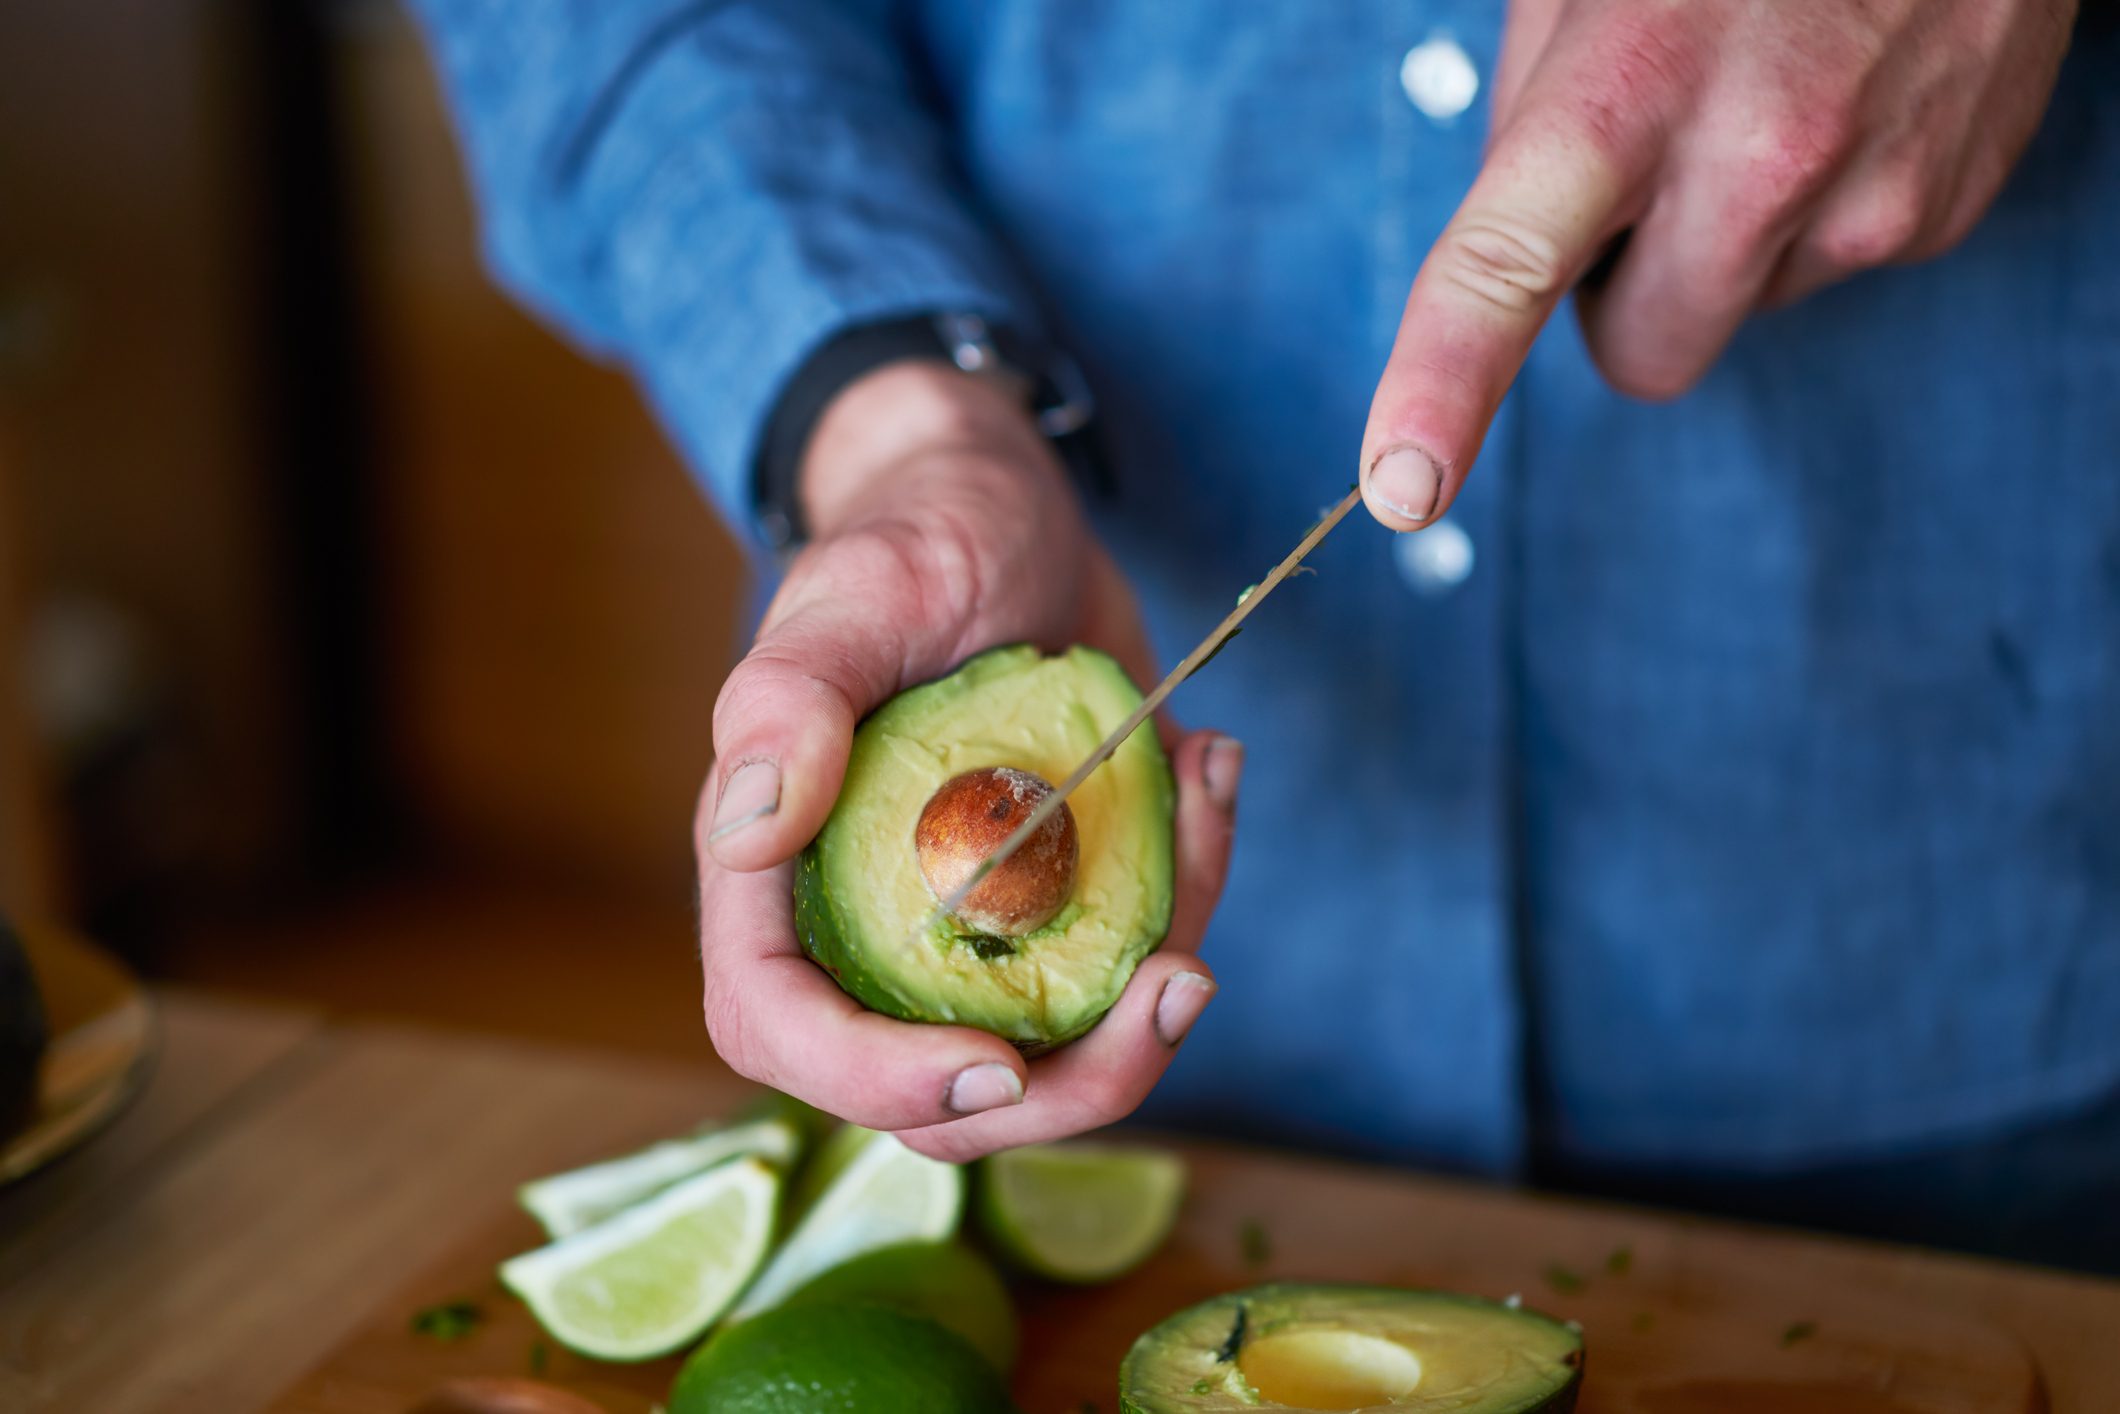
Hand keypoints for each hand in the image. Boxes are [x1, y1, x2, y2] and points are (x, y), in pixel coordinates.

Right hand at [693, 362, 1240, 1161]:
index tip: (995, 1062)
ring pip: (1049, 1049)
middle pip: (935, 1088)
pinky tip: (1211, 766)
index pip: (779, 1025)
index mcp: (774, 867)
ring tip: (1211, 805)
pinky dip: (1190, 893)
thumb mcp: (863, 593)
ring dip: (1156, 990)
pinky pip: (1121, 964)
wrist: (1007, 506)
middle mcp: (863, 919)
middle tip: (1183, 981)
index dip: (873, 1079)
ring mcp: (968, 923)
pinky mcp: (1057, 902)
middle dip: (1070, 1080)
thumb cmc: (917, 533)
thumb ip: (790, 699)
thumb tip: (744, 830)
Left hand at [1359, 0, 2076, 528]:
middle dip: (1624, 293)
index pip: (1505, 267)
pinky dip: (1816, 213)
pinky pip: (1830, 270)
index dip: (1442, 387)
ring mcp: (1869, 194)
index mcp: (1626, 87)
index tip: (1402, 486)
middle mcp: (1758, 157)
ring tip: (1765, 102)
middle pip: (1639, 357)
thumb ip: (1530, 115)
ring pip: (1739, 316)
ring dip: (1727, 244)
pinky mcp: (1942, 209)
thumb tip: (1512, 246)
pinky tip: (1842, 103)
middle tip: (1651, 171)